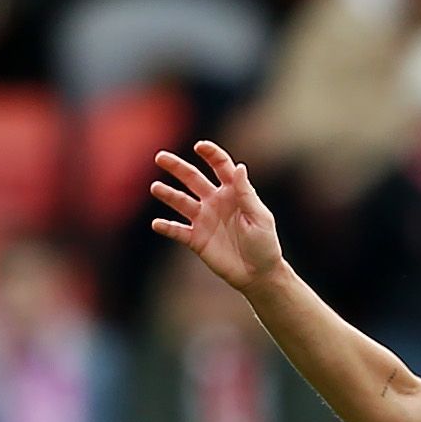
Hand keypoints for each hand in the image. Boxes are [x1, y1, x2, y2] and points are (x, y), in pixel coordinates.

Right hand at [150, 139, 284, 292]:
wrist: (259, 274)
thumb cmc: (265, 244)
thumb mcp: (259, 218)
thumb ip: (246, 194)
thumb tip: (239, 166)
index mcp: (233, 193)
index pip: (220, 166)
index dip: (210, 154)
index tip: (200, 146)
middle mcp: (215, 202)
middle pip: (192, 179)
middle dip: (177, 167)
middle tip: (160, 157)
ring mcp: (203, 220)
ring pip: (181, 202)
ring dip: (168, 194)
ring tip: (156, 188)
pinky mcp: (196, 239)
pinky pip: (177, 231)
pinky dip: (166, 227)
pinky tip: (157, 224)